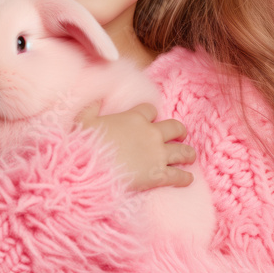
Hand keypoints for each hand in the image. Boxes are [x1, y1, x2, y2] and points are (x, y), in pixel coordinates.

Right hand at [75, 101, 196, 191]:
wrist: (89, 171)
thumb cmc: (84, 145)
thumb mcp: (83, 119)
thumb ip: (92, 105)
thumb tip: (96, 94)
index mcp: (134, 118)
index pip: (150, 110)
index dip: (150, 114)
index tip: (149, 118)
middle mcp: (150, 134)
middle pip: (174, 127)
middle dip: (178, 131)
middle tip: (180, 135)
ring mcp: (157, 155)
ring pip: (182, 151)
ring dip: (187, 153)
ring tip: (190, 155)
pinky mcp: (158, 176)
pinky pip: (178, 176)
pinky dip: (185, 177)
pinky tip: (189, 178)